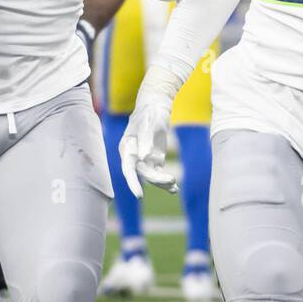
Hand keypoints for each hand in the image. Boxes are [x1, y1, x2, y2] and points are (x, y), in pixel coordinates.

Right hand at [118, 66, 180, 197]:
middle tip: (172, 180)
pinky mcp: (154, 160)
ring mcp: (144, 159)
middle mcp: (134, 156)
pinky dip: (166, 181)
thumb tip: (144, 157)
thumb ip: (146, 139)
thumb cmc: (150, 112)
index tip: (139, 195)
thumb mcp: (149, 123)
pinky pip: (159, 174)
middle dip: (156, 180)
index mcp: (127, 147)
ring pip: (151, 176)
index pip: (128, 168)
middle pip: (143, 174)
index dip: (132, 182)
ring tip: (174, 187)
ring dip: (162, 183)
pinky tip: (175, 188)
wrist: (156, 106)